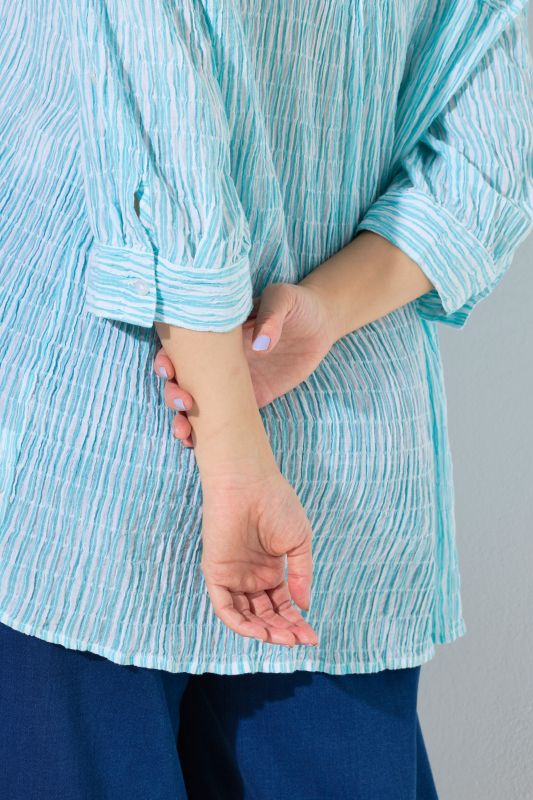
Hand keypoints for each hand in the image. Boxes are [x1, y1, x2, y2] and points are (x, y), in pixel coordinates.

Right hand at [154, 282, 333, 443]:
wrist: (321, 323)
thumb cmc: (297, 303)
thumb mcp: (283, 299)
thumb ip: (271, 316)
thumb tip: (261, 345)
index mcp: (216, 333)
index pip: (181, 348)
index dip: (166, 360)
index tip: (169, 371)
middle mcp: (217, 360)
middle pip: (182, 379)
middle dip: (173, 394)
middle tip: (183, 403)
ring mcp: (232, 383)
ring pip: (197, 403)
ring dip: (183, 420)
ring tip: (185, 434)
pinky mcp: (252, 399)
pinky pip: (225, 419)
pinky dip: (208, 434)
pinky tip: (197, 445)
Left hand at [200, 463, 318, 646]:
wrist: (248, 483)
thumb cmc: (275, 503)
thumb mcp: (299, 542)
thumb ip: (301, 575)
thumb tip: (304, 606)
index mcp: (269, 568)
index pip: (282, 604)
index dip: (296, 622)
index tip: (312, 637)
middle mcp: (250, 576)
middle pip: (266, 614)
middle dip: (284, 630)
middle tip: (301, 641)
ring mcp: (233, 575)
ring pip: (246, 616)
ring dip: (264, 631)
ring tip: (285, 640)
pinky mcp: (216, 573)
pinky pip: (225, 607)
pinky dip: (241, 624)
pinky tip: (261, 631)